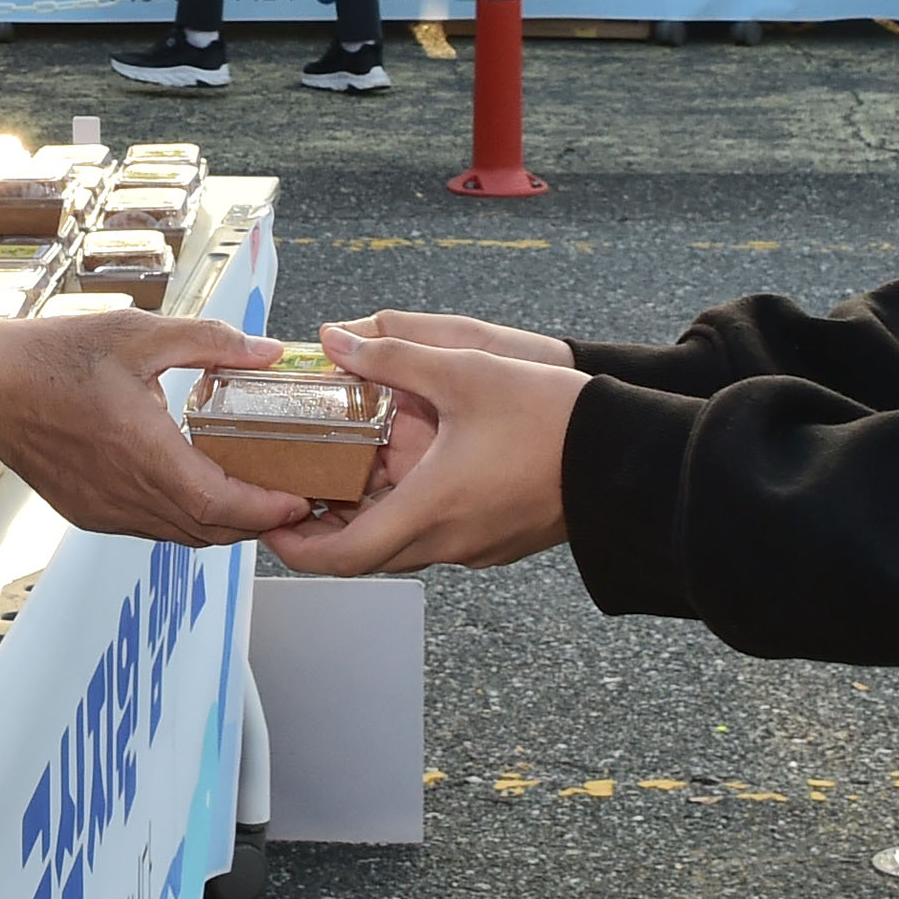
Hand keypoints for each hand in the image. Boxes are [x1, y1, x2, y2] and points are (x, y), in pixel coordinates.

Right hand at [0, 312, 304, 544]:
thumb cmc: (56, 358)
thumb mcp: (140, 334)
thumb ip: (211, 342)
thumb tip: (270, 351)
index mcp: (145, 454)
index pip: (223, 506)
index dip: (268, 510)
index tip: (300, 500)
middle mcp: (127, 496)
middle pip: (210, 532)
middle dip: (256, 522)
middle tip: (291, 500)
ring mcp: (106, 512)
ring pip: (181, 536)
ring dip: (222, 523)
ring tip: (254, 496)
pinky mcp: (90, 514)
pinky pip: (151, 528)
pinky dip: (185, 518)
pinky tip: (196, 488)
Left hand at [263, 319, 586, 576]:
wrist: (628, 454)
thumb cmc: (552, 416)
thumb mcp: (465, 370)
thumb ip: (393, 356)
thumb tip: (334, 340)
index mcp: (430, 511)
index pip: (341, 558)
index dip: (295, 547)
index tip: (269, 521)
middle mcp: (449, 542)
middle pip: (366, 554)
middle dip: (325, 527)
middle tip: (297, 489)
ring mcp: (477, 548)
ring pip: (403, 543)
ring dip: (370, 514)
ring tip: (349, 467)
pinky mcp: (499, 540)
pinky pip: (438, 534)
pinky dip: (409, 509)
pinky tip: (412, 465)